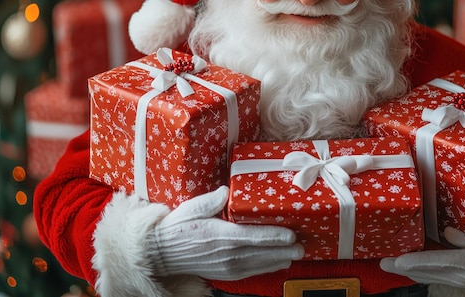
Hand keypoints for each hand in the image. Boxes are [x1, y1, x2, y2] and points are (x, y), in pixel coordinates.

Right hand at [149, 185, 304, 280]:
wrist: (162, 253)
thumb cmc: (178, 228)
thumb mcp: (193, 207)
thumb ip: (211, 200)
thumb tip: (226, 191)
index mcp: (222, 234)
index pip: (255, 236)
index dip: (275, 236)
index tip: (291, 235)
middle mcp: (228, 253)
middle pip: (263, 252)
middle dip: (285, 251)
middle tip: (302, 247)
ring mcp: (228, 266)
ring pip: (260, 264)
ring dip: (279, 260)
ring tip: (295, 255)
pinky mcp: (226, 273)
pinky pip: (252, 272)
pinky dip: (267, 268)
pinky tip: (277, 264)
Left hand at [380, 227, 464, 288]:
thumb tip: (445, 232)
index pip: (436, 262)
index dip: (414, 262)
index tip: (396, 260)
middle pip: (428, 272)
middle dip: (404, 268)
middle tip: (383, 262)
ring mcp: (464, 280)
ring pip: (430, 277)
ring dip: (410, 272)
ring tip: (392, 265)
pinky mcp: (464, 280)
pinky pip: (438, 277)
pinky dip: (422, 273)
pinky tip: (411, 269)